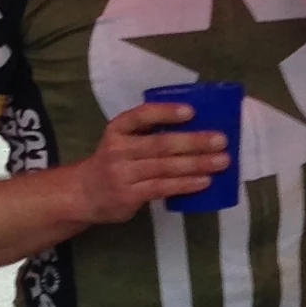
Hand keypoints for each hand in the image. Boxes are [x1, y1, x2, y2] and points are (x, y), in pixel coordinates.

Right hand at [62, 98, 227, 223]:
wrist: (83, 194)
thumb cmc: (113, 163)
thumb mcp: (121, 142)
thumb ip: (148, 135)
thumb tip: (195, 131)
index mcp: (117, 129)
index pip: (141, 116)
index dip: (166, 112)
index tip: (192, 111)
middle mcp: (118, 149)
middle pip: (161, 144)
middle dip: (194, 141)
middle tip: (221, 140)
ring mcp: (123, 173)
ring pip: (166, 167)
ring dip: (197, 164)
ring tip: (221, 161)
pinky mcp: (129, 195)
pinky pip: (163, 188)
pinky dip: (186, 184)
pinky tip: (204, 181)